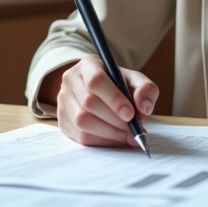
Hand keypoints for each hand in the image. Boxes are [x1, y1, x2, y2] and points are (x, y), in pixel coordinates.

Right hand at [42, 56, 158, 148]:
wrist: (100, 93)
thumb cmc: (119, 85)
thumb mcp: (135, 81)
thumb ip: (146, 89)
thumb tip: (145, 107)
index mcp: (88, 65)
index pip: (96, 80)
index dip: (114, 99)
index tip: (130, 114)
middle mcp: (70, 80)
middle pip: (88, 103)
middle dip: (114, 120)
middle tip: (133, 128)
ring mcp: (63, 101)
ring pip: (82, 121)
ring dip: (109, 132)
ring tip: (127, 135)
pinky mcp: (62, 120)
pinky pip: (79, 136)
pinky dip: (101, 141)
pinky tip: (115, 139)